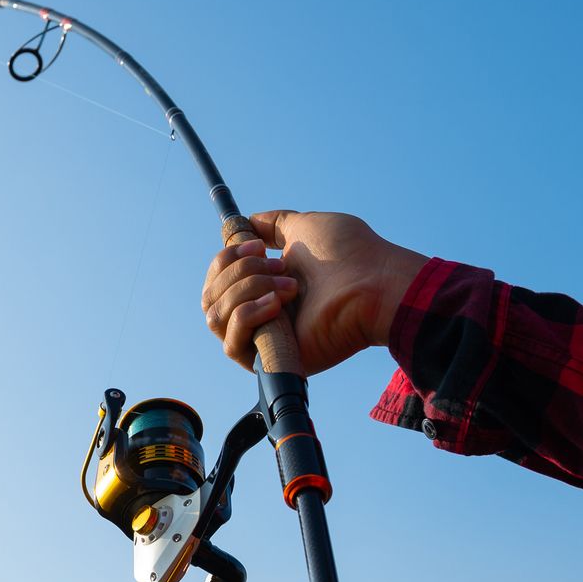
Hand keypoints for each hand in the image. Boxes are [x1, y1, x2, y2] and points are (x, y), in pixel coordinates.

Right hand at [202, 211, 428, 373]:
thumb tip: (247, 222)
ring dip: (246, 290)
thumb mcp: (304, 227)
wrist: (373, 284)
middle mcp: (260, 313)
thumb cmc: (349, 254)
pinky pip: (231, 343)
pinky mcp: (269, 359)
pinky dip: (248, 315)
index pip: (217, 280)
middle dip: (238, 272)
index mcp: (265, 285)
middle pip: (209, 297)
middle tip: (277, 266)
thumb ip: (274, 225)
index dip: (226, 259)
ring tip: (289, 287)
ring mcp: (264, 337)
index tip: (257, 245)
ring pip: (215, 317)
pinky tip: (277, 304)